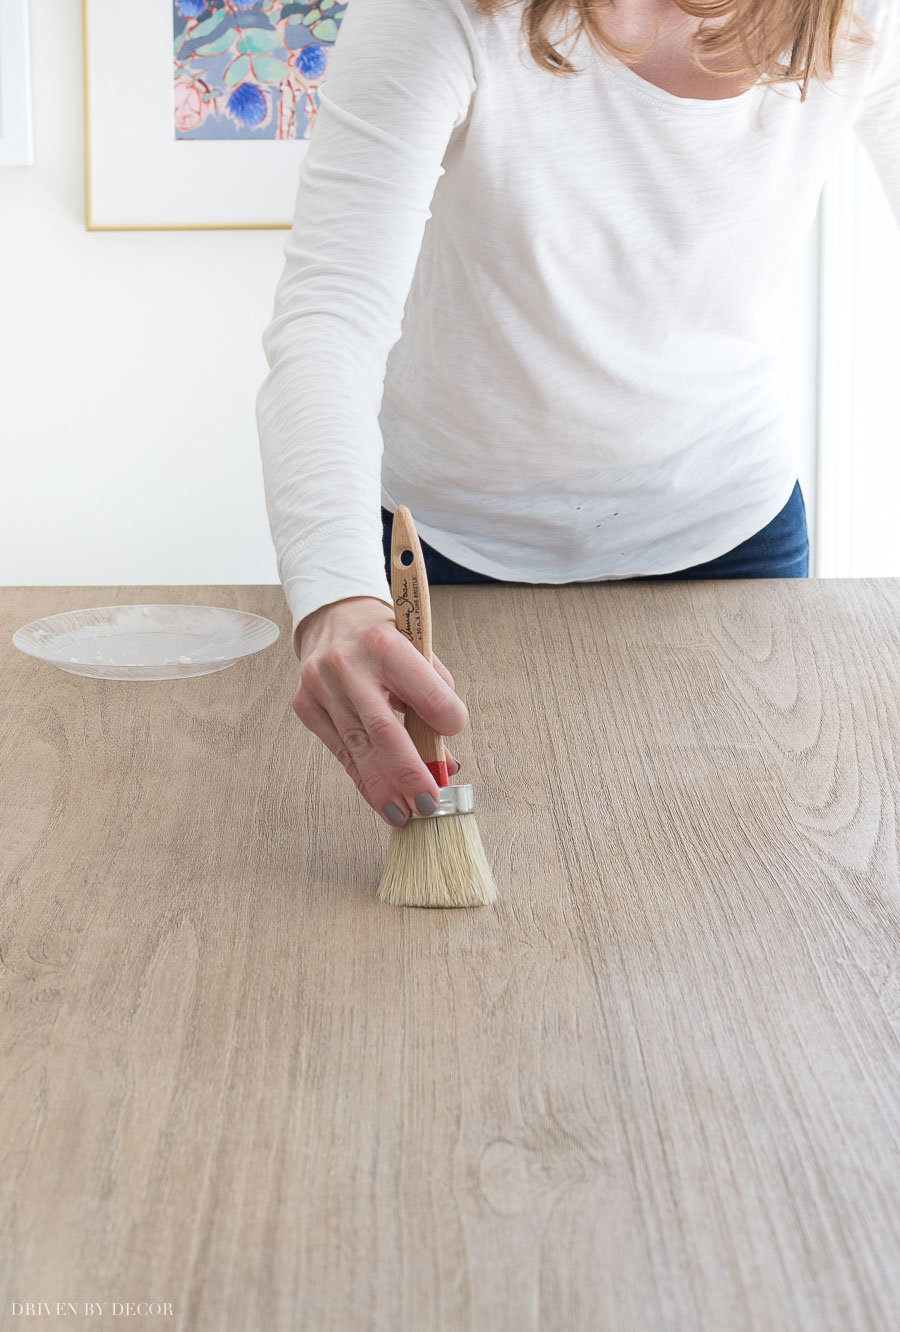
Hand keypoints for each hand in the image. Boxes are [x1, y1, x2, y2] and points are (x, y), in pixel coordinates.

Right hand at [293, 597, 466, 825]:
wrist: (334, 618)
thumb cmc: (385, 639)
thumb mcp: (418, 652)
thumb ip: (435, 701)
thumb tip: (446, 762)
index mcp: (386, 644)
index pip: (424, 692)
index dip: (445, 722)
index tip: (454, 737)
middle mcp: (348, 664)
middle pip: (383, 730)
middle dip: (409, 774)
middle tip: (429, 803)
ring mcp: (321, 685)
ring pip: (357, 748)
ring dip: (384, 787)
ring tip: (405, 813)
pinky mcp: (306, 705)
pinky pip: (339, 750)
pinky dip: (362, 778)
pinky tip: (379, 797)